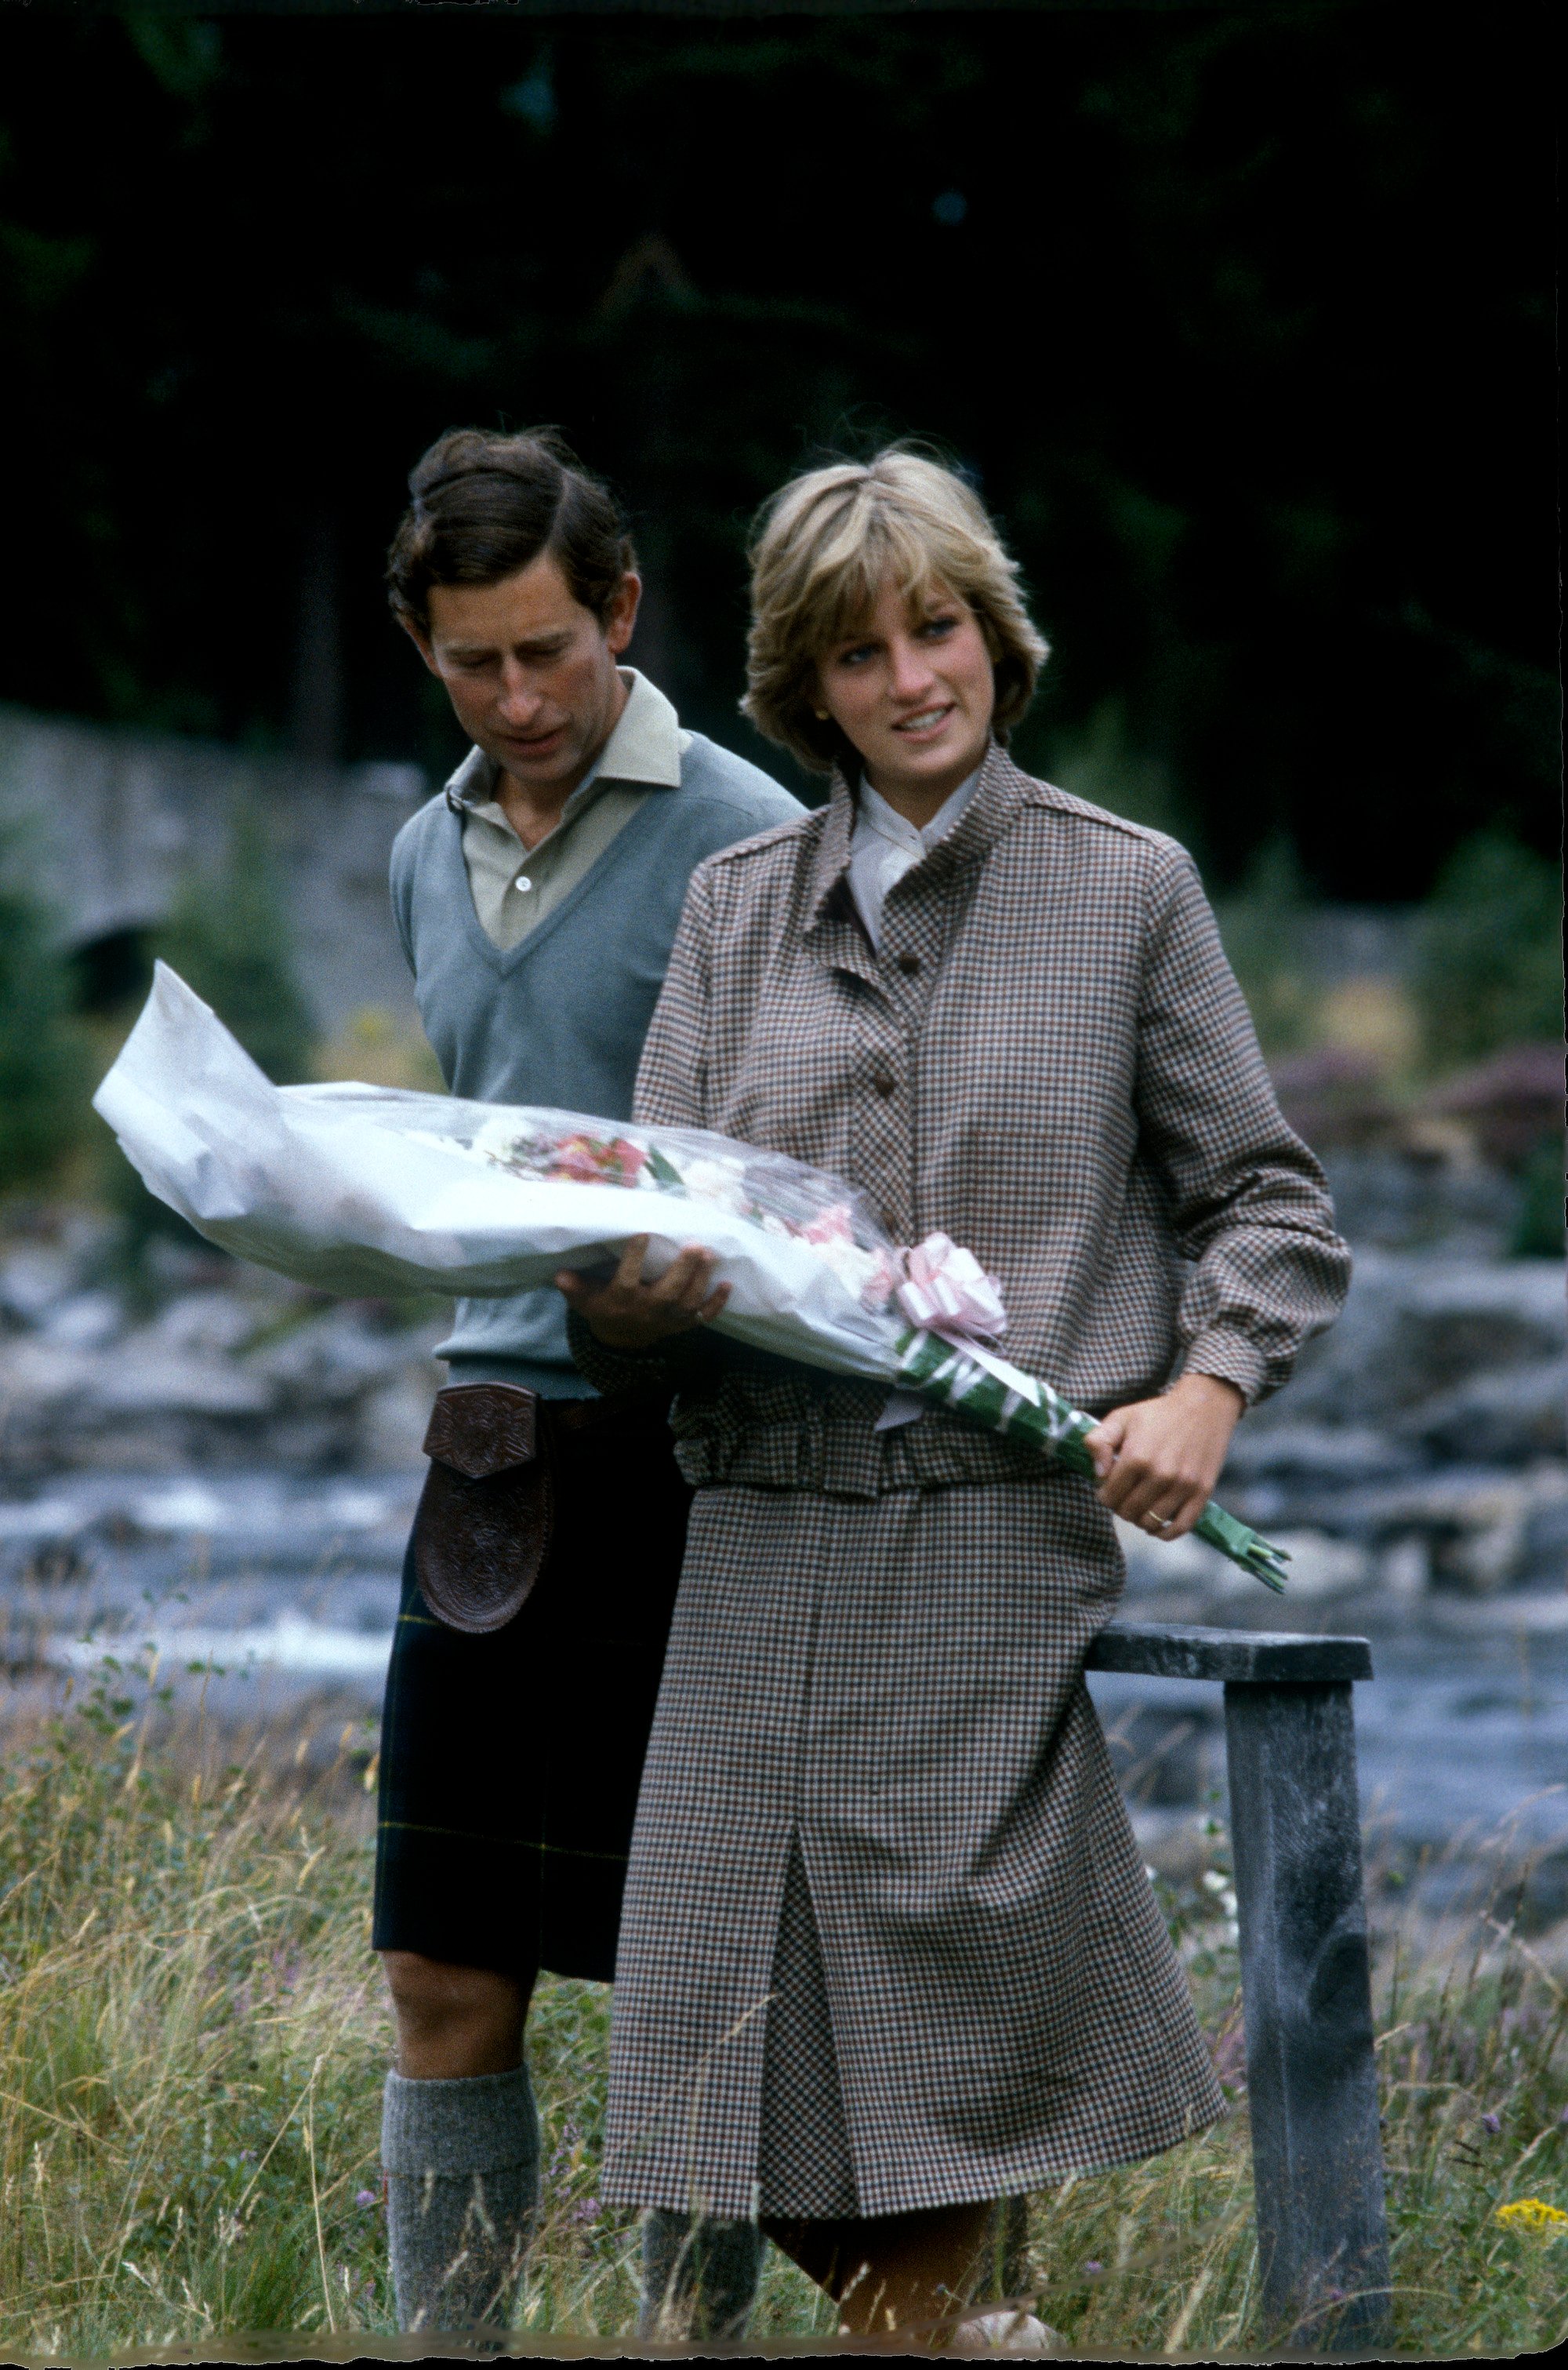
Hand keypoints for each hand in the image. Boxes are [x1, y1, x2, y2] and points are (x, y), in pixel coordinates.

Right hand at [555, 1233, 730, 1350]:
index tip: (643, 1232)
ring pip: (689, 1302)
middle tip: (695, 1244)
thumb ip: (574, 1286)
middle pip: (668, 1292)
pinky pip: (703, 1317)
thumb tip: (560, 1275)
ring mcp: (668, 1319)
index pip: (628, 1279)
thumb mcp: (582, 1299)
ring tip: (710, 1255)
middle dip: (683, 1269)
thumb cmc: (602, 1308)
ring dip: (702, 1280)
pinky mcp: (683, 1324)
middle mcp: (647, 1311)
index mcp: (622, 1300)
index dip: (635, 1257)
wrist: (622, 1340)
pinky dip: (717, 1304)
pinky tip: (727, 1284)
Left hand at [1082, 1372, 1243, 1540]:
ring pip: (1151, 1523)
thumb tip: (1098, 1474)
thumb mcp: (1120, 1418)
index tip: (1106, 1488)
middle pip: (1128, 1512)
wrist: (1203, 1408)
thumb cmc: (1157, 1414)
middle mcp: (1160, 1475)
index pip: (1109, 1495)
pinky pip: (1181, 1527)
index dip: (1103, 1495)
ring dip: (1139, 1519)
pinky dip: (1165, 1533)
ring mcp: (1183, 1486)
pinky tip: (1156, 1525)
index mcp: (1136, 1457)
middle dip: (1119, 1507)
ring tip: (1138, 1506)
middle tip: (1122, 1496)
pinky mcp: (1202, 1493)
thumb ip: (1098, 1442)